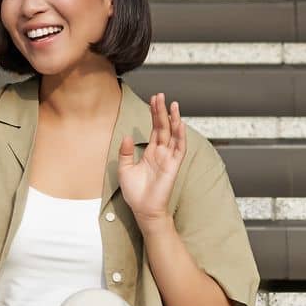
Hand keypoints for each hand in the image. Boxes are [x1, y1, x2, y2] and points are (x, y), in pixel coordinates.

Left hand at [118, 91, 185, 223]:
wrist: (144, 210)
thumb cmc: (136, 193)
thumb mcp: (125, 169)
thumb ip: (126, 152)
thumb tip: (128, 136)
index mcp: (151, 152)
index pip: (155, 129)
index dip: (154, 114)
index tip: (153, 100)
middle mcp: (161, 153)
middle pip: (164, 128)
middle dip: (162, 111)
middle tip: (160, 96)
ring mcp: (169, 159)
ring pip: (173, 135)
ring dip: (174, 120)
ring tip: (173, 104)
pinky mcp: (173, 166)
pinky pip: (179, 149)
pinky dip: (180, 136)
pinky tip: (180, 124)